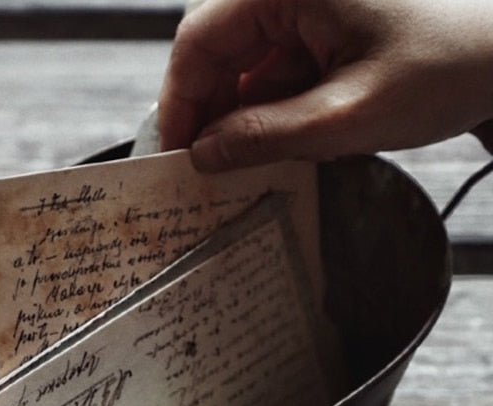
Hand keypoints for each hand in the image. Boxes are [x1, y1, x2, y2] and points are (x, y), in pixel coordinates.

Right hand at [158, 0, 492, 169]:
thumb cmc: (449, 64)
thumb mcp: (348, 114)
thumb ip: (265, 137)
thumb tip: (203, 155)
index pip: (200, 39)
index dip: (179, 102)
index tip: (176, 156)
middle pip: (216, 48)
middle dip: (208, 111)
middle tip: (206, 168)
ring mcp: (307, 3)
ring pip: (244, 62)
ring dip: (239, 115)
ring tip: (244, 163)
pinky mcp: (323, 22)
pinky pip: (275, 66)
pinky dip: (269, 107)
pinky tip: (276, 142)